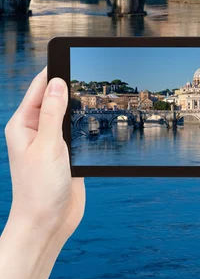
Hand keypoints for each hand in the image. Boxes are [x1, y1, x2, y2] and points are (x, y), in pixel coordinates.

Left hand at [0, 69, 84, 278]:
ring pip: (67, 112)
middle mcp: (35, 129)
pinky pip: (76, 128)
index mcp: (23, 124)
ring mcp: (51, 140)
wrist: (48, 223)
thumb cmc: (39, 189)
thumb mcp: (47, 146)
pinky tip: (97, 116)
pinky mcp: (65, 151)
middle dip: (71, 85)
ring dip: (79, 104)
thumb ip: (52, 113)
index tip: (72, 56)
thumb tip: (56, 82)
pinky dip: (85, 121)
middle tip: (91, 74)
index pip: (39, 87)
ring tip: (97, 93)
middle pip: (54, 96)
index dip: (55, 70)